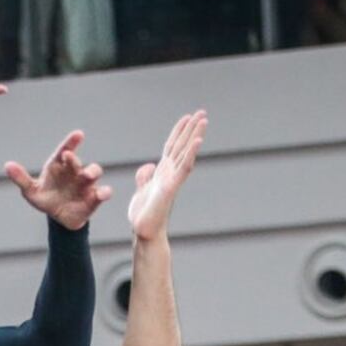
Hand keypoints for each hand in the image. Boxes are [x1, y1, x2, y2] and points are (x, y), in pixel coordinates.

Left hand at [5, 130, 111, 229]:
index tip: (78, 134)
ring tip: (87, 176)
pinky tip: (101, 194)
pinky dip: (104, 192)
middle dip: (74, 159)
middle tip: (68, 157)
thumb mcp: (31, 191)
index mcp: (59, 166)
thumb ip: (21, 178)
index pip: (65, 150)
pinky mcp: (94, 198)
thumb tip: (7, 165)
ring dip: (92, 171)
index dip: (71, 142)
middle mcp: (74, 172)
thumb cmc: (46, 199)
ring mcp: (85, 184)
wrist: (59, 217)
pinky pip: (103, 192)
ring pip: (94, 172)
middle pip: (77, 162)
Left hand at [126, 109, 206, 240]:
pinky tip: (197, 141)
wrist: (144, 232)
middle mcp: (170, 173)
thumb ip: (145, 177)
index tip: (187, 117)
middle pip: (182, 146)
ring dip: (195, 136)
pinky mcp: (171, 187)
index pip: (172, 146)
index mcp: (163, 172)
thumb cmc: (144, 216)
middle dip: (192, 129)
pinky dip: (190, 154)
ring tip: (204, 120)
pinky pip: (183, 168)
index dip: (179, 131)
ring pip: (186, 153)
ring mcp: (172, 180)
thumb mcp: (141, 191)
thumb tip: (148, 166)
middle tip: (203, 112)